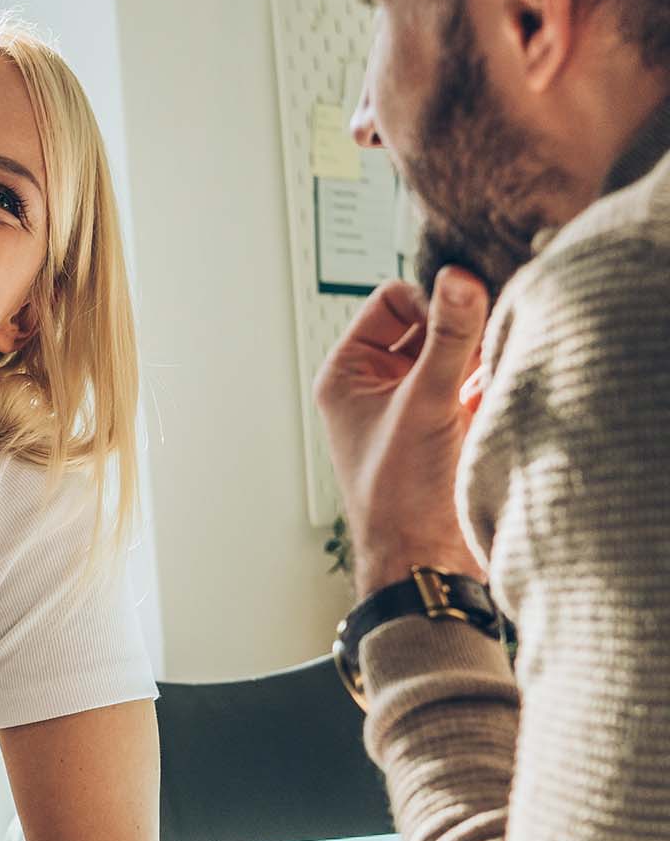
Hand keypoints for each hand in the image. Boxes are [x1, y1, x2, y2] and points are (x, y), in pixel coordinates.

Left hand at [312, 268, 488, 594]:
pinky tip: (492, 407)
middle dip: (460, 336)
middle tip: (474, 365)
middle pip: (430, 322)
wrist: (427, 562)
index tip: (455, 332)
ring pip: (457, 352)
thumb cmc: (402, 496)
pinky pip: (474, 382)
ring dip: (479, 363)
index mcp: (348, 373)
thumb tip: (459, 277)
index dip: (429, 306)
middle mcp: (377, 383)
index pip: (393, 300)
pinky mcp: (445, 423)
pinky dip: (489, 387)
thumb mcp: (426, 404)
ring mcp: (412, 402)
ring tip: (480, 393)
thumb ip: (448, 338)